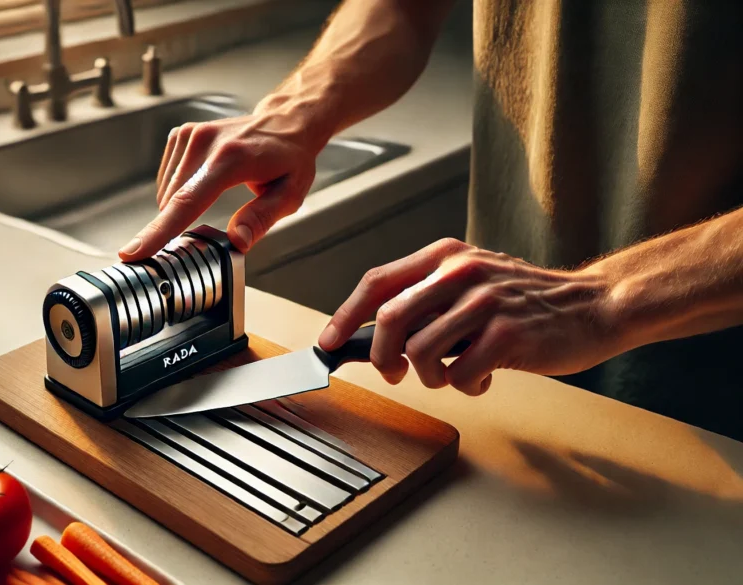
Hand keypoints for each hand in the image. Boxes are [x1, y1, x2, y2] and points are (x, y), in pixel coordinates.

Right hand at [117, 103, 326, 260]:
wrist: (285, 121)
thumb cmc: (289, 159)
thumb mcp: (290, 194)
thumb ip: (261, 219)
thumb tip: (238, 242)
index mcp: (230, 159)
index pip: (186, 202)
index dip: (158, 231)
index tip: (133, 252)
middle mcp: (205, 142)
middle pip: (172, 202)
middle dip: (176, 226)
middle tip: (203, 231)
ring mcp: (190, 135)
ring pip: (167, 192)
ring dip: (181, 206)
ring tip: (215, 195)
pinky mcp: (182, 134)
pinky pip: (168, 177)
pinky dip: (180, 189)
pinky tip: (205, 183)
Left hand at [318, 239, 621, 394]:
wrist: (594, 305)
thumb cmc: (526, 301)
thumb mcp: (472, 281)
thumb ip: (428, 298)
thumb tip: (370, 335)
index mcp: (444, 255)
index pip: (376, 282)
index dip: (345, 315)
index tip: (328, 343)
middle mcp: (460, 271)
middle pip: (390, 320)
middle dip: (382, 357)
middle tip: (395, 373)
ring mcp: (485, 301)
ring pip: (421, 352)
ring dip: (429, 377)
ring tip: (453, 374)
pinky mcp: (508, 333)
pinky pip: (461, 373)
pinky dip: (466, 385)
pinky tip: (483, 376)